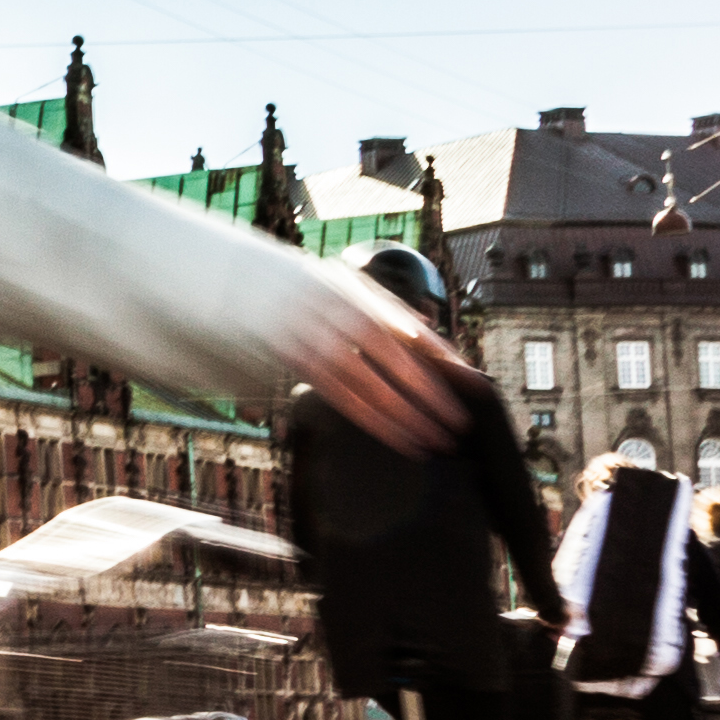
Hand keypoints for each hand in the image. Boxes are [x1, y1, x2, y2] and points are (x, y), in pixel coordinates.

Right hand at [297, 276, 466, 455]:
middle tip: (458, 424)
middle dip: (431, 397)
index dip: (445, 360)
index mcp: (365, 296)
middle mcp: (343, 316)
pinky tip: (396, 437)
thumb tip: (432, 336)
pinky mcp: (297, 362)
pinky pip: (342, 399)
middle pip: (397, 363)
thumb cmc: (308, 288)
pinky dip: (373, 422)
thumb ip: (389, 311)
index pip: (414, 330)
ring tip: (433, 441)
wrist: (245, 279)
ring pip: (370, 388)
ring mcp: (318, 339)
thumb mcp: (350, 286)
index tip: (474, 383)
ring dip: (405, 418)